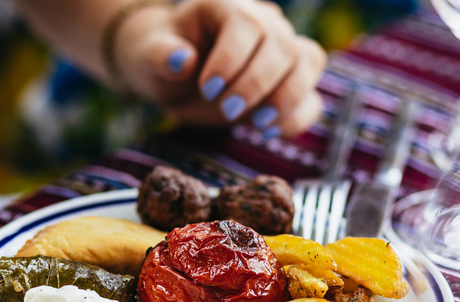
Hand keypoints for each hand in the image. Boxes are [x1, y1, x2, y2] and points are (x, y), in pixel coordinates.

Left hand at [114, 0, 326, 137]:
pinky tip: (267, 132)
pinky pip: (311, 97)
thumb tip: (181, 59)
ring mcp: (281, 52)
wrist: (174, 75)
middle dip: (257, 83)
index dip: (231, 58)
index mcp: (226, 8)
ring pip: (308, 62)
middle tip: (226, 110)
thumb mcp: (149, 55)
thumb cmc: (161, 58)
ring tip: (258, 125)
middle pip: (282, 45)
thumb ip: (161, 55)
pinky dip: (296, 117)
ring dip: (288, 98)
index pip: (246, 24)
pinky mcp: (289, 84)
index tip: (207, 89)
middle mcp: (263, 23)